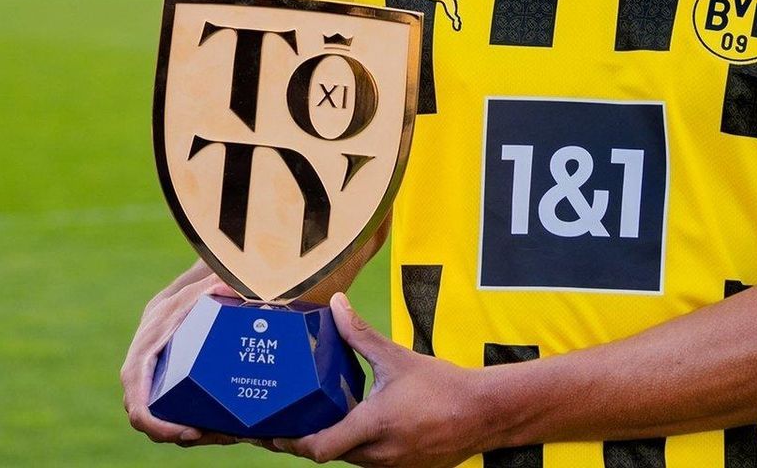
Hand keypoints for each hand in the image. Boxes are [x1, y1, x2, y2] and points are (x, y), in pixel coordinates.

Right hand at [119, 270, 244, 445]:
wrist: (171, 305)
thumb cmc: (183, 302)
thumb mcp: (199, 293)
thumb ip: (216, 289)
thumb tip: (235, 289)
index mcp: (142, 359)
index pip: (138, 402)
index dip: (157, 424)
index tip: (188, 431)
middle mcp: (139, 378)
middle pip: (146, 420)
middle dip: (175, 434)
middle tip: (210, 434)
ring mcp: (148, 388)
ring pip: (157, 422)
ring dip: (184, 434)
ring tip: (220, 433)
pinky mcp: (160, 393)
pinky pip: (166, 417)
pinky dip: (186, 426)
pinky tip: (217, 427)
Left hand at [275, 293, 491, 466]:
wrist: (484, 413)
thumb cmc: (442, 386)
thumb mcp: (398, 358)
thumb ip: (362, 334)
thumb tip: (336, 304)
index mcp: (373, 426)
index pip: (320, 448)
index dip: (292, 443)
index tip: (272, 433)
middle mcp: (378, 453)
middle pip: (330, 453)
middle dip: (309, 439)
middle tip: (288, 421)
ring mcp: (392, 465)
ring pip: (351, 457)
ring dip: (336, 441)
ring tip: (320, 419)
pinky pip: (371, 459)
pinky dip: (359, 445)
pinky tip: (358, 425)